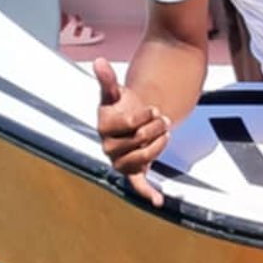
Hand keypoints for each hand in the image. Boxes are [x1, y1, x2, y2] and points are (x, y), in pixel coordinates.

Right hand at [94, 58, 170, 204]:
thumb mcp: (115, 92)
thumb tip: (99, 61)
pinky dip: (149, 193)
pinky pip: (138, 184)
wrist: (129, 122)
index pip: (129, 124)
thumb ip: (107, 79)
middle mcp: (108, 147)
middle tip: (161, 118)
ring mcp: (120, 161)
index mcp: (103, 127)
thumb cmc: (120, 106)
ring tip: (163, 133)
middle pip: (140, 139)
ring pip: (146, 156)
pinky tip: (159, 200)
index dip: (145, 115)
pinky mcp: (132, 172)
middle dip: (156, 126)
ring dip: (160, 143)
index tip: (151, 108)